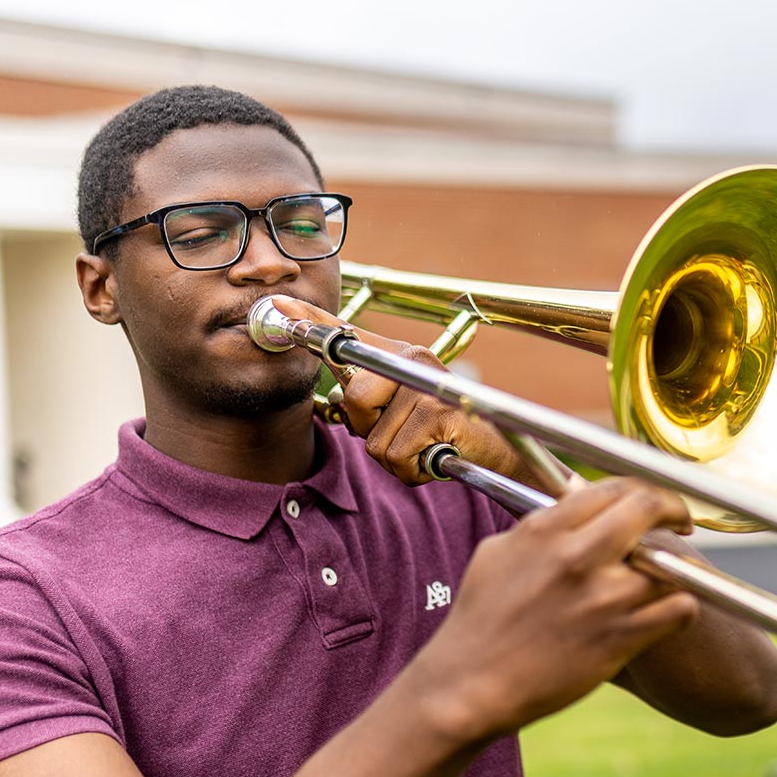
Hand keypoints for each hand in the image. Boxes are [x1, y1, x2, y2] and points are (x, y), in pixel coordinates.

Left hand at [267, 295, 528, 486]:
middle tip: (403, 433)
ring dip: (394, 457)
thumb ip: (369, 397)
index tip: (279, 307)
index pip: (347, 334)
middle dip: (370, 430)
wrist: (497, 452)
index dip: (311, 321)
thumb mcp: (402, 410)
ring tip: (422, 447)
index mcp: (400, 354)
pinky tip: (432, 458)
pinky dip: (411, 470)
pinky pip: (395, 455)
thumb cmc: (444, 433)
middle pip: (355, 399)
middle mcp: (413, 359)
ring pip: (374, 438)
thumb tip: (337, 391)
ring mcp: (426, 386)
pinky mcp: (437, 414)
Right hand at [404, 477, 700, 744]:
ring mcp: (602, 597)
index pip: (611, 487)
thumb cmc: (479, 622)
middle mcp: (577, 556)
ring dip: (674, 564)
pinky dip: (682, 605)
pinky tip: (668, 610)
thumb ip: (541, 523)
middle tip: (680, 522)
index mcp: (545, 530)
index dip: (640, 490)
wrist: (470, 686)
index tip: (650, 501)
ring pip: (670, 560)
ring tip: (668, 574)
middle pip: (648, 507)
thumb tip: (572, 497)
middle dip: (672, 508)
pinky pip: (679, 607)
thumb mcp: (498, 554)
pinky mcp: (620, 638)